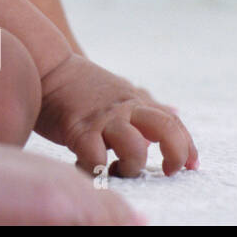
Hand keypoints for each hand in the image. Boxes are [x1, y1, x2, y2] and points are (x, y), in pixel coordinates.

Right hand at [35, 54, 198, 177]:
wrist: (45, 65)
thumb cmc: (78, 84)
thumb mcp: (119, 90)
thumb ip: (145, 104)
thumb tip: (174, 111)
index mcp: (135, 101)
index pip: (174, 123)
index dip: (187, 146)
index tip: (190, 165)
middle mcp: (124, 109)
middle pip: (166, 129)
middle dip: (175, 154)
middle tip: (167, 171)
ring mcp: (102, 119)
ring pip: (135, 147)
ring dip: (131, 166)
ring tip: (118, 170)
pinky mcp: (77, 129)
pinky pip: (95, 158)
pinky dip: (96, 170)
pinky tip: (88, 167)